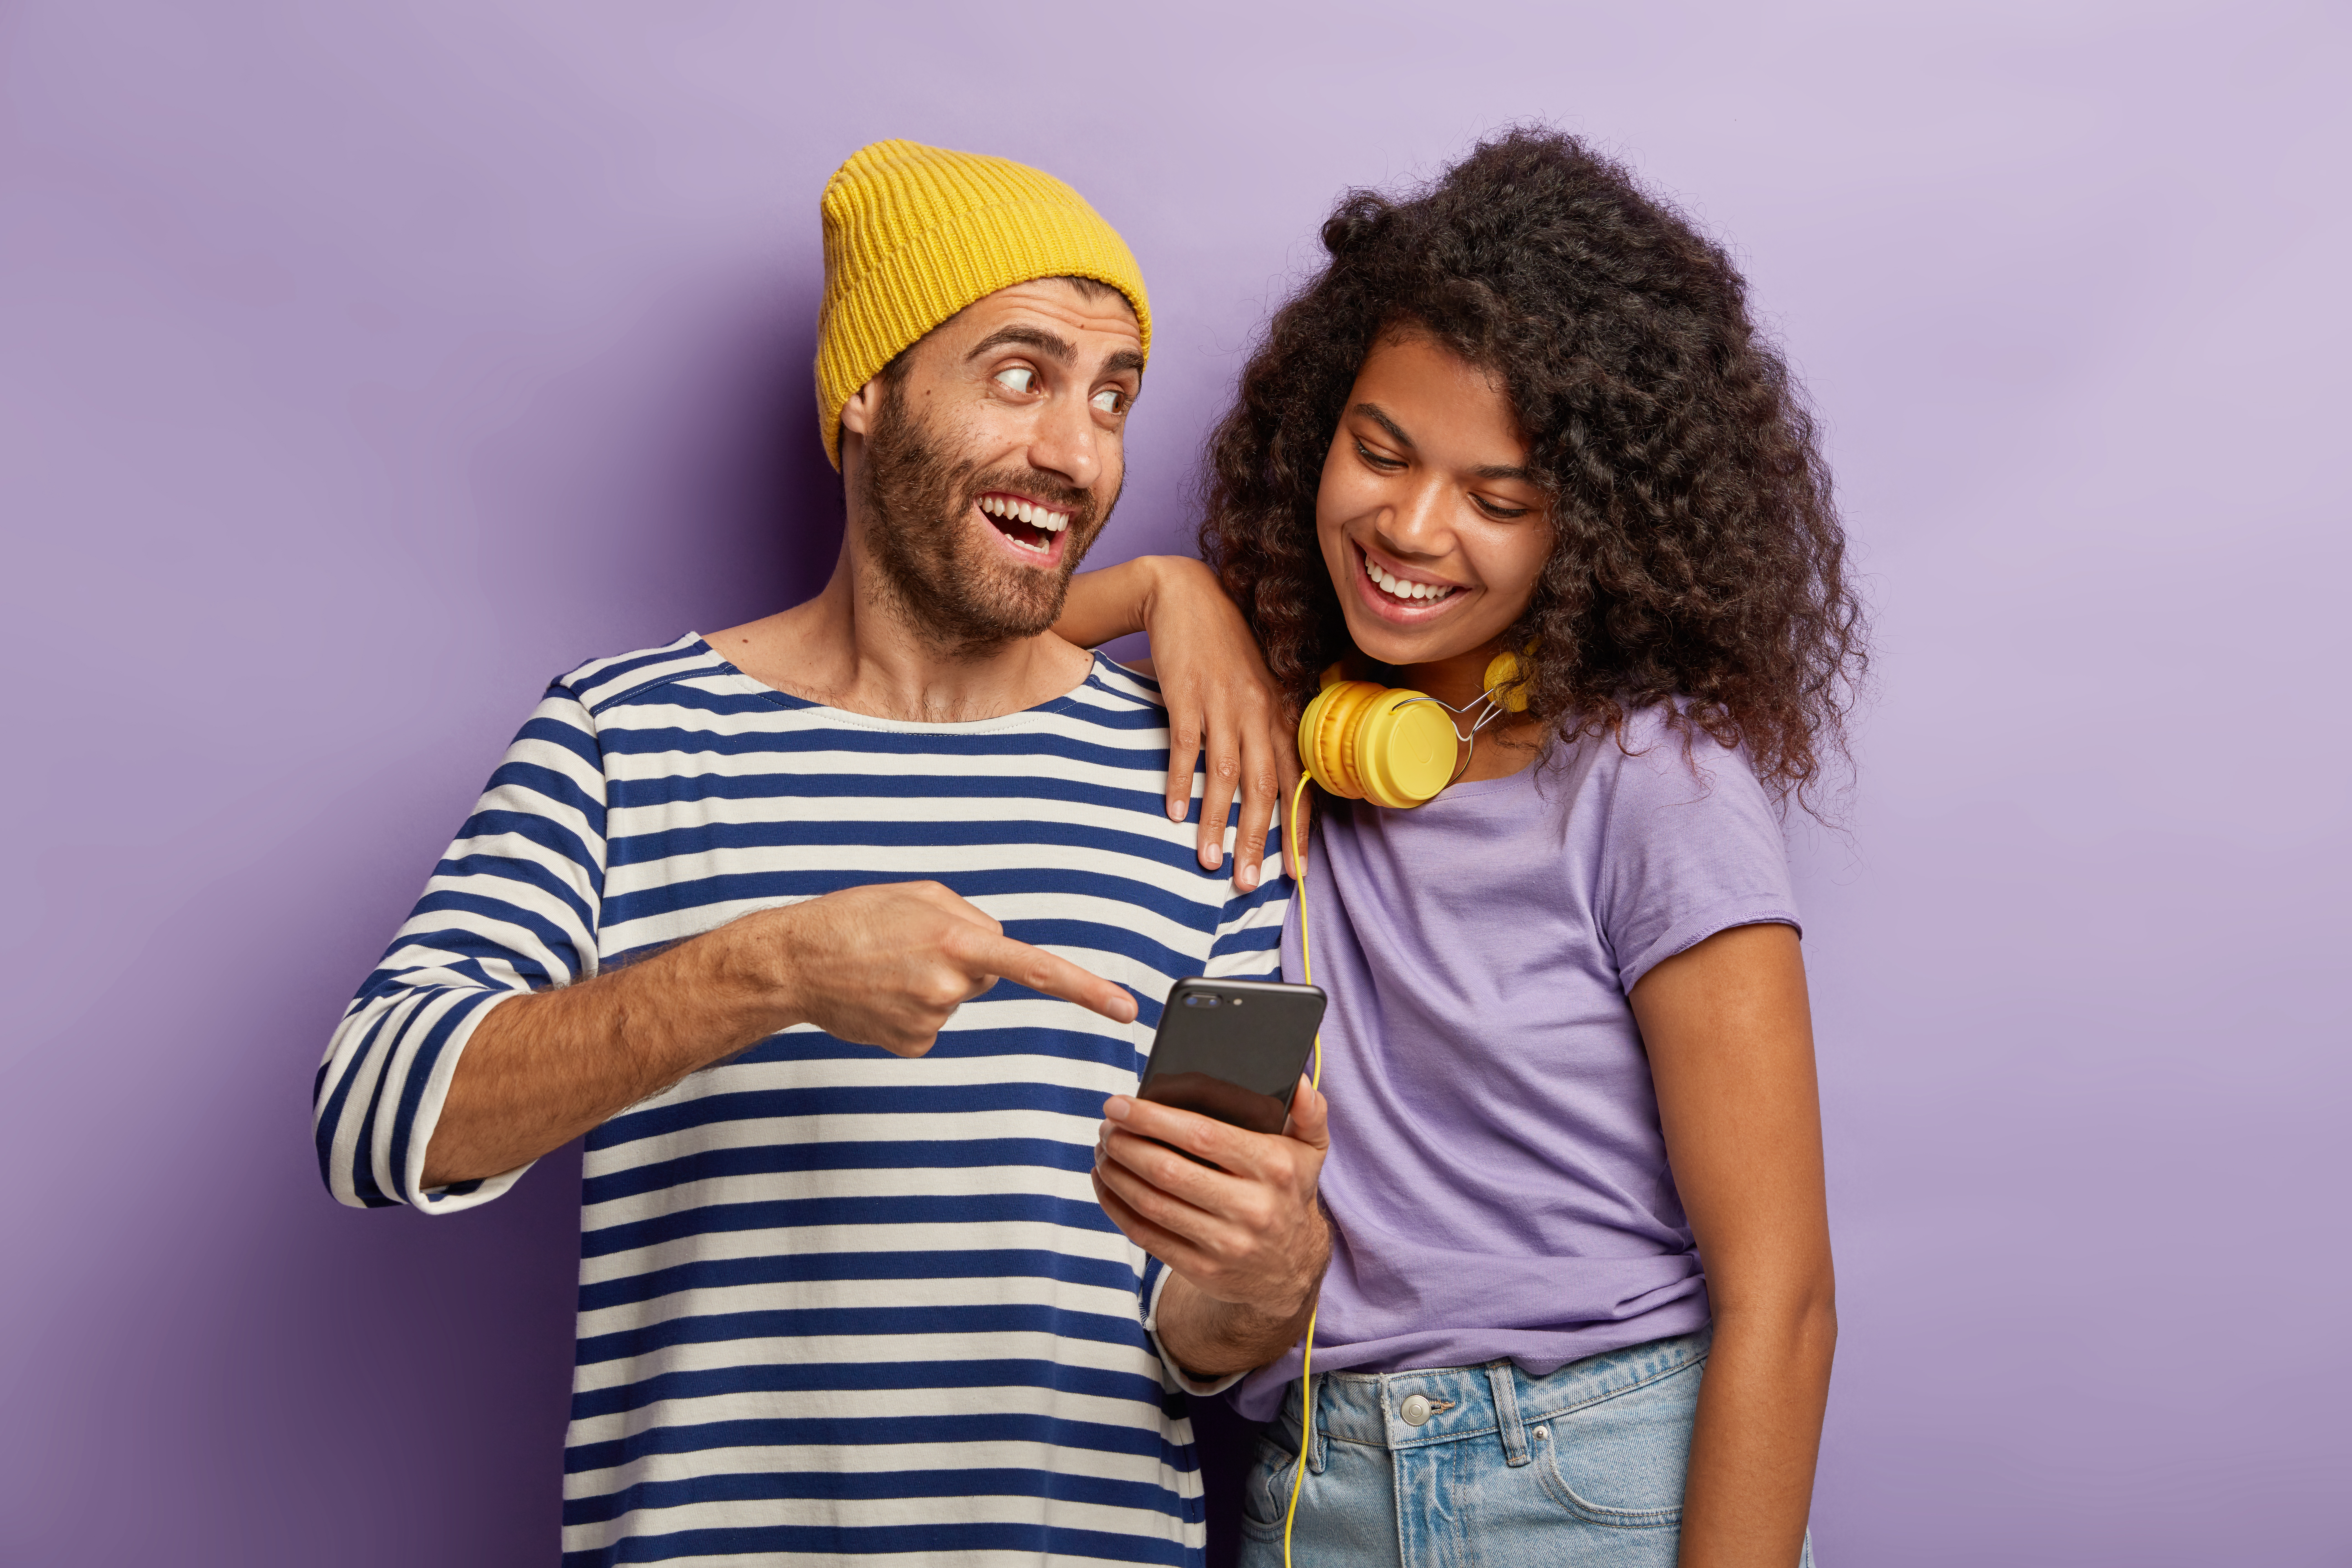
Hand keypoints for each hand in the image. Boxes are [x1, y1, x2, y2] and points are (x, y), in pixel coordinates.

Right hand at [761, 881, 1136, 1055]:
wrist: (792, 961)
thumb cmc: (853, 918)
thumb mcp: (918, 896)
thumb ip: (971, 917)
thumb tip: (997, 947)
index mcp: (957, 940)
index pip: (1036, 967)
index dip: (1085, 988)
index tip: (1125, 1008)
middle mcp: (949, 984)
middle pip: (985, 972)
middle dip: (959, 959)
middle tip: (907, 947)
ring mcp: (931, 1019)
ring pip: (955, 997)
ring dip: (929, 981)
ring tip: (885, 968)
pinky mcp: (912, 1044)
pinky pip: (931, 1022)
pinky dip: (910, 1008)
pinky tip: (880, 994)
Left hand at [1092, 1075, 1329, 1319]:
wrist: (1291, 1268)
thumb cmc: (1289, 1192)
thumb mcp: (1310, 1151)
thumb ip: (1310, 1113)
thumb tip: (1300, 1083)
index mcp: (1272, 1167)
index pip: (1201, 1135)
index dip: (1153, 1118)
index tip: (1120, 1103)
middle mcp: (1251, 1208)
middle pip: (1169, 1170)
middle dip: (1127, 1143)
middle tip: (1107, 1125)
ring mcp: (1225, 1243)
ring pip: (1152, 1203)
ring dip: (1116, 1172)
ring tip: (1103, 1148)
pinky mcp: (1202, 1269)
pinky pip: (1146, 1235)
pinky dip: (1116, 1206)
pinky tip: (1105, 1182)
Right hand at [1142, 559, 1302, 890]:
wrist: (1187, 595)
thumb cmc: (1224, 648)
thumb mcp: (1257, 688)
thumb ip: (1265, 732)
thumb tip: (1269, 786)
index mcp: (1279, 714)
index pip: (1295, 781)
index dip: (1297, 829)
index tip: (1296, 872)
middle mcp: (1258, 711)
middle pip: (1264, 787)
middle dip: (1259, 840)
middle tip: (1250, 885)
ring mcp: (1223, 702)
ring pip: (1226, 775)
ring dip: (1218, 823)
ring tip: (1210, 863)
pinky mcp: (1187, 693)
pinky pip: (1186, 745)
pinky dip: (1180, 780)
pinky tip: (1172, 812)